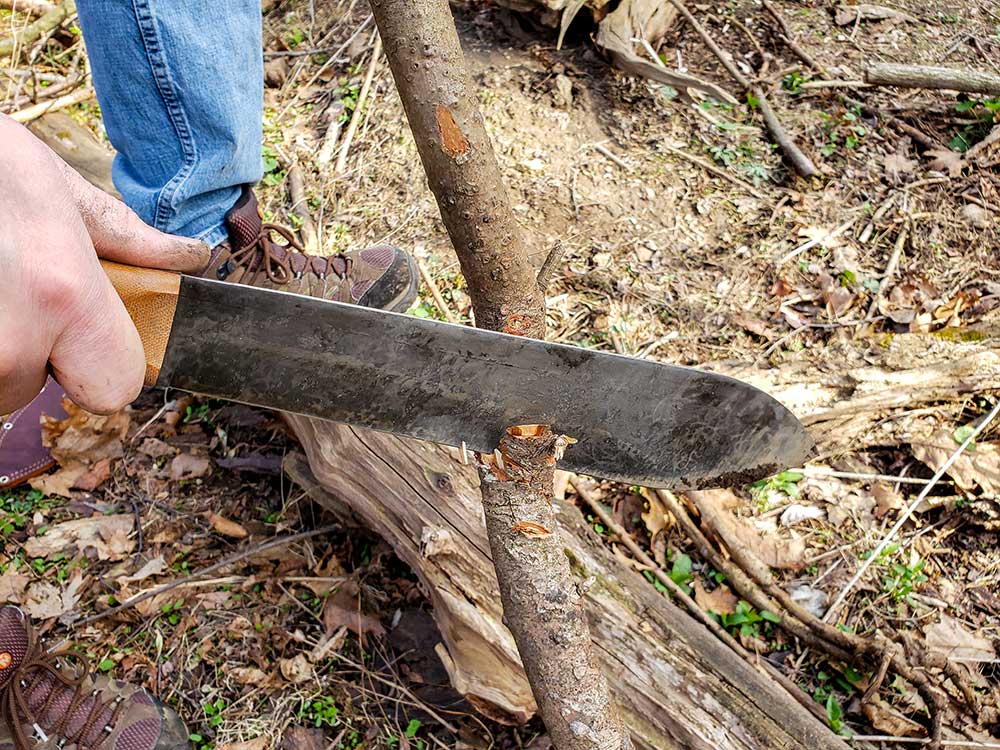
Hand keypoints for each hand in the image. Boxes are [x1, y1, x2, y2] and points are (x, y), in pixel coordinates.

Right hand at [0, 115, 208, 414]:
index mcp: (65, 296)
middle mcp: (12, 339)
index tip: (83, 338)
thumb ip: (128, 241)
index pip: (116, 388)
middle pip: (33, 387)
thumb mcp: (60, 192)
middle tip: (10, 292)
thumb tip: (190, 257)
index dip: (103, 365)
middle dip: (25, 352)